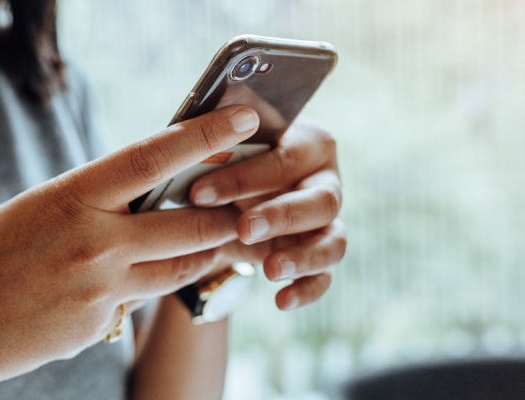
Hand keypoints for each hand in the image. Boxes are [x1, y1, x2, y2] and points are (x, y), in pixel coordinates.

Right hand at [0, 106, 260, 399]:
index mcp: (70, 198)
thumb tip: (132, 203)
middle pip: (189, 225)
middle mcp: (94, 243)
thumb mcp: (29, 212)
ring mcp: (99, 290)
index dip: (204, 136)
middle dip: (227, 214)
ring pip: (178, 269)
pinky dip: (143, 288)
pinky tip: (121, 283)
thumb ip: (85, 206)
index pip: (153, 158)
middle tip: (250, 202)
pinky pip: (137, 301)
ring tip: (219, 240)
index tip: (240, 118)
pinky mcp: (97, 327)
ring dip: (203, 254)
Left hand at [189, 119, 345, 310]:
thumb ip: (211, 141)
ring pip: (334, 239)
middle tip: (242, 228)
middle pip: (320, 199)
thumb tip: (190, 136)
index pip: (286, 156)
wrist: (224, 205)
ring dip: (303, 255)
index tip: (199, 191)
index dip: (246, 175)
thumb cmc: (220, 165)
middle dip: (280, 215)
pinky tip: (281, 301)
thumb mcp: (213, 150)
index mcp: (304, 142)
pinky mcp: (321, 255)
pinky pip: (326, 275)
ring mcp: (327, 221)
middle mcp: (324, 179)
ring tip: (269, 269)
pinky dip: (308, 288)